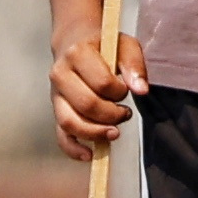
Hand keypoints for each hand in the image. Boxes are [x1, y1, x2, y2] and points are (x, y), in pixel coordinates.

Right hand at [52, 30, 144, 159]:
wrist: (75, 42)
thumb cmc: (104, 46)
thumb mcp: (125, 45)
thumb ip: (134, 65)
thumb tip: (140, 91)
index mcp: (78, 54)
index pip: (102, 83)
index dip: (120, 92)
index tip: (125, 89)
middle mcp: (60, 74)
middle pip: (86, 104)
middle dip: (111, 115)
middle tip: (125, 113)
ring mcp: (56, 94)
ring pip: (70, 122)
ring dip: (95, 132)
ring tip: (114, 132)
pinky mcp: (56, 110)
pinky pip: (61, 135)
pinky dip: (73, 148)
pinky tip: (89, 155)